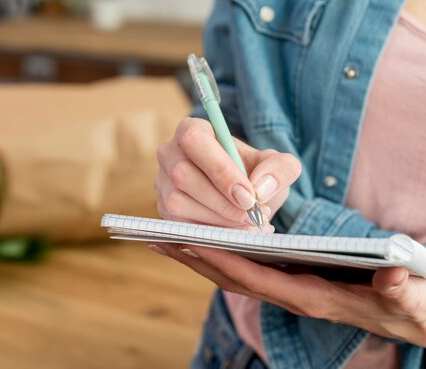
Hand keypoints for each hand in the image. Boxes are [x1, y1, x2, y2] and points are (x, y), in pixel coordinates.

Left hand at [152, 243, 425, 346]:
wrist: (409, 318)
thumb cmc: (407, 306)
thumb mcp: (410, 299)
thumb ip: (401, 292)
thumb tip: (392, 277)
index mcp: (311, 298)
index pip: (256, 279)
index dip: (223, 261)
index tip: (190, 242)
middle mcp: (289, 298)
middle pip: (231, 278)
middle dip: (193, 259)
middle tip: (156, 238)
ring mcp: (284, 292)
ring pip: (230, 275)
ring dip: (195, 258)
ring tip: (161, 238)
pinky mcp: (285, 284)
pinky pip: (240, 271)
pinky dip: (213, 257)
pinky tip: (194, 243)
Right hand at [155, 117, 301, 229]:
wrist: (243, 195)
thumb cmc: (255, 173)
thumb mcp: (277, 166)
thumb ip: (280, 169)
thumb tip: (260, 187)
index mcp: (192, 130)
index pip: (195, 141)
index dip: (220, 170)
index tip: (248, 195)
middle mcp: (169, 152)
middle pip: (182, 175)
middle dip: (220, 202)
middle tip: (252, 216)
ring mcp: (161, 181)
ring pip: (177, 202)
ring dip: (216, 220)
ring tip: (246, 225)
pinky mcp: (162, 207)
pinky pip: (177, 224)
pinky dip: (208, 234)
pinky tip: (232, 233)